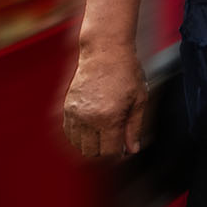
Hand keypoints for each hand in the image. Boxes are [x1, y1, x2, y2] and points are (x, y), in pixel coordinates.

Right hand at [61, 43, 149, 158]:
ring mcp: (75, 113)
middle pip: (90, 152)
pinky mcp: (67, 107)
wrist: (105, 52)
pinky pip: (68, 132)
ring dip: (90, 145)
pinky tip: (91, 129)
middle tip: (114, 142)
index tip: (123, 150)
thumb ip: (134, 128)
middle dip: (103, 152)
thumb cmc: (126, 72)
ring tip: (103, 135)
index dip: (117, 154)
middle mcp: (88, 118)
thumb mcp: (139, 100)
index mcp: (109, 118)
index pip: (108, 152)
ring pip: (77, 144)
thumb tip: (133, 149)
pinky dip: (78, 136)